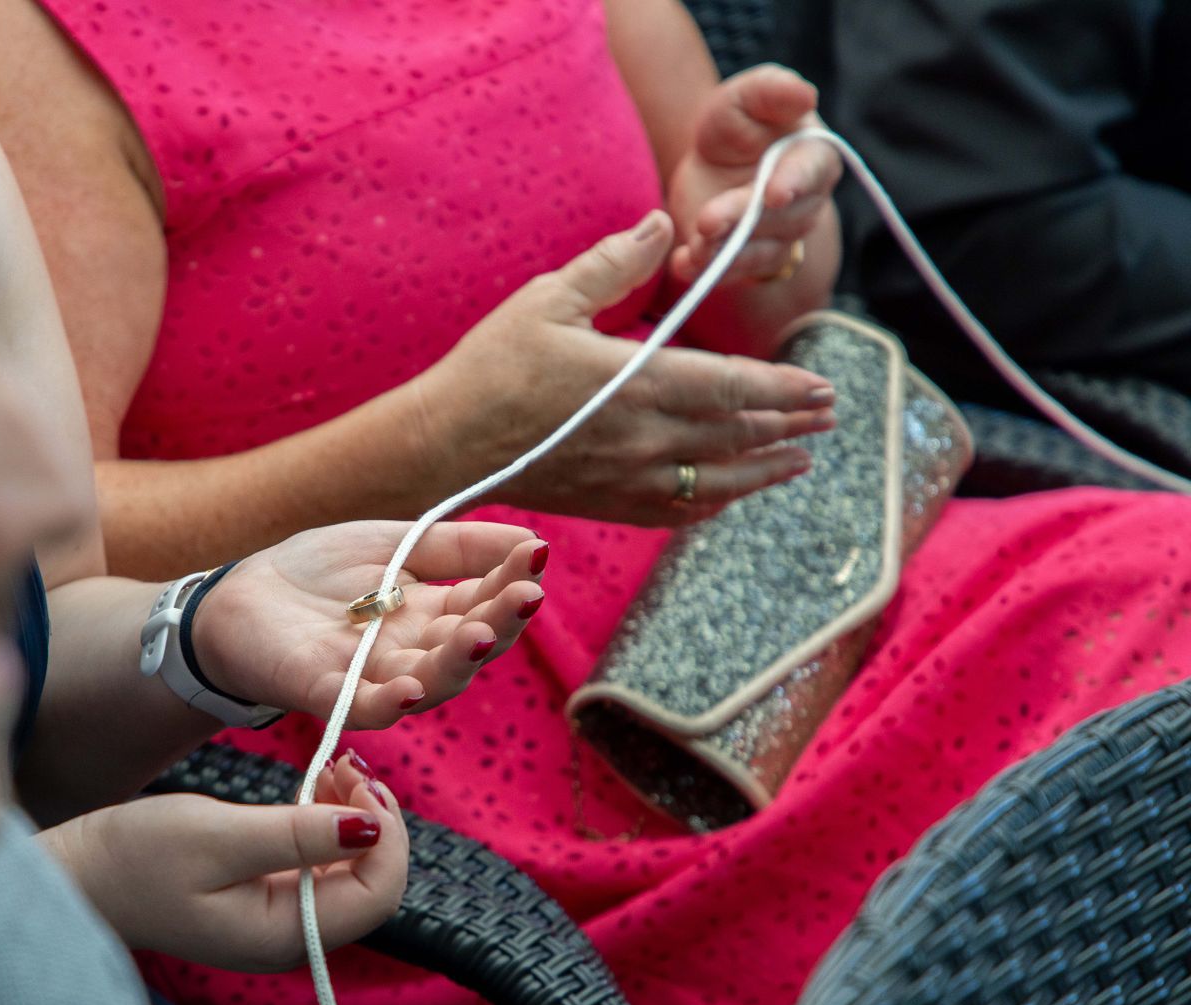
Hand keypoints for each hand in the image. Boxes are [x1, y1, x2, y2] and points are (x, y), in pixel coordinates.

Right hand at [44, 754, 405, 971]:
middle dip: (375, 822)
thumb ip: (297, 834)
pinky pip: (320, 865)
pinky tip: (316, 786)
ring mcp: (278, 921)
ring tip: (334, 766)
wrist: (79, 876)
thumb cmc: (136, 856)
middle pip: (372, 885)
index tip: (360, 777)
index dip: (387, 835)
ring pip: (351, 872)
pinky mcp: (265, 899)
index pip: (377, 894)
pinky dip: (328, 825)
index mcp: (282, 934)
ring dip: (354, 818)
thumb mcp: (218, 835)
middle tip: (348, 762)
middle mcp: (289, 937)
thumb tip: (370, 830)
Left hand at [193, 520, 545, 727]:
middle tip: (524, 596)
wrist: (239, 597)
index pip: (485, 605)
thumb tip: (533, 539)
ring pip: (428, 682)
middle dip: (499, 623)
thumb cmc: (318, 574)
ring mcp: (371, 677)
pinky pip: (363, 706)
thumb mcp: (393, 543)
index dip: (512, 584)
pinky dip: (388, 702)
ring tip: (482, 635)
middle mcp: (412, 654)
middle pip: (467, 649)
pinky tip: (410, 688)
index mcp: (432, 617)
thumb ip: (456, 546)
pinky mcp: (324, 691)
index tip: (535, 556)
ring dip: (457, 662)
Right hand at [417, 211, 835, 526]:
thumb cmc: (491, 367)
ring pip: (719, 479)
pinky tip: (734, 494)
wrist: (445, 445)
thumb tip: (665, 226)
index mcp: (637, 384)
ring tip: (801, 458)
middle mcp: (645, 439)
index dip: (784, 387)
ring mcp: (629, 479)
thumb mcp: (549, 299)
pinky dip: (717, 503)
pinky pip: (679, 510)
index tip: (822, 385)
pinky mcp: (609, 503)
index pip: (734, 387)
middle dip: (789, 423)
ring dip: (766, 469)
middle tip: (829, 414)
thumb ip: (614, 265)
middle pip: (738, 434)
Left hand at [665, 64, 841, 284]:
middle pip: (780, 219)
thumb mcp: (746, 97)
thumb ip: (772, 91)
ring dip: (724, 253)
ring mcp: (776, 238)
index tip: (774, 193)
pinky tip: (683, 265)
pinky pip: (728, 274)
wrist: (709, 162)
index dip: (794, 183)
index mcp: (812, 157)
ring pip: (756, 252)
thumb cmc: (739, 124)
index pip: (811, 172)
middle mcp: (803, 204)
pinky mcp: (744, 261)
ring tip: (696, 247)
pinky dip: (702, 271)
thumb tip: (805, 94)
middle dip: (743, 220)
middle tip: (709, 220)